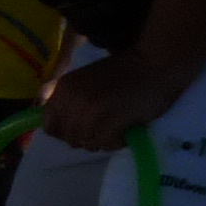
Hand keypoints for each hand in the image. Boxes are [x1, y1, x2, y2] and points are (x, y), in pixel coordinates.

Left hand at [38, 50, 188, 152]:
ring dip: (105, 140)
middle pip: (70, 139)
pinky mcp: (109, 119)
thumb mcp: (85, 83)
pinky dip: (117, 141)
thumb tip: (63, 131)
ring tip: (119, 125)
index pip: (50, 127)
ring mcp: (89, 110)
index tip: (85, 127)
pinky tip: (126, 128)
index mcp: (63, 89)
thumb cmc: (125, 72)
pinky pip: (105, 144)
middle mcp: (71, 99)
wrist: (156, 62)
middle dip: (89, 137)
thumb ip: (71, 103)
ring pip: (88, 143)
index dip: (67, 132)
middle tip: (108, 125)